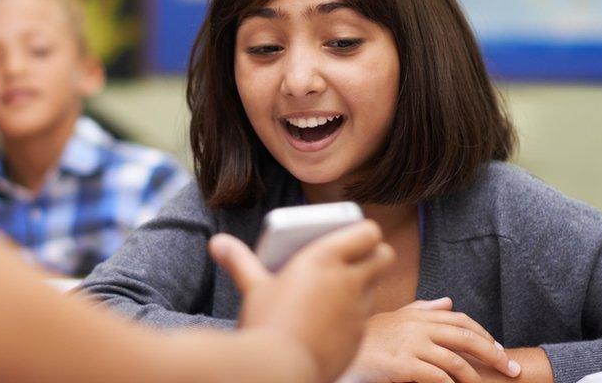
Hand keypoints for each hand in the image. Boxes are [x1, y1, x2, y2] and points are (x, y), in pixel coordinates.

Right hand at [210, 221, 394, 382]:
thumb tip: (217, 242)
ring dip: (364, 284)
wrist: (279, 371)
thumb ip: (239, 261)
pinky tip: (331, 320)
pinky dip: (353, 314)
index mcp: (326, 258)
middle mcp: (349, 281)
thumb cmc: (265, 324)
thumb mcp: (253, 288)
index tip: (354, 235)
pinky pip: (364, 317)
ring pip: (376, 287)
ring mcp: (357, 310)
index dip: (365, 231)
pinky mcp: (359, 337)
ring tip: (339, 288)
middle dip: (376, 254)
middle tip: (356, 258)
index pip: (368, 232)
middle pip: (384, 255)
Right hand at [347, 298, 520, 382]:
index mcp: (420, 315)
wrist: (341, 350)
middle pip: (467, 338)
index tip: (501, 351)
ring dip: (475, 378)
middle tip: (512, 370)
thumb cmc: (369, 337)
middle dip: (494, 355)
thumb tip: (449, 302)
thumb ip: (423, 309)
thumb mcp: (396, 317)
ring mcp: (412, 345)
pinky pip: (437, 378)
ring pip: (456, 361)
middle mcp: (420, 326)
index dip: (486, 336)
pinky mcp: (403, 365)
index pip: (462, 321)